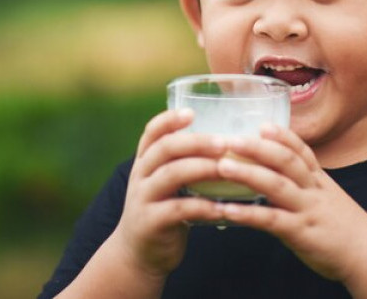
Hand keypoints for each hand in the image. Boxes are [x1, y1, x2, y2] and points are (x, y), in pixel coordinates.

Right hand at [111, 109, 227, 280]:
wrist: (138, 254)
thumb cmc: (163, 208)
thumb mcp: (165, 181)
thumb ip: (184, 162)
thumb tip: (228, 140)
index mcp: (145, 160)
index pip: (152, 131)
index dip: (170, 119)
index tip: (192, 112)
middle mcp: (140, 174)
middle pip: (165, 148)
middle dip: (196, 142)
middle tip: (224, 143)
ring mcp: (143, 198)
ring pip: (171, 175)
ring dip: (202, 169)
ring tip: (226, 169)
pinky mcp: (150, 223)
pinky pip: (178, 210)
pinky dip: (203, 207)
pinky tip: (222, 207)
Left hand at [214, 124, 366, 283]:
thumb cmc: (343, 227)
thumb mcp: (328, 197)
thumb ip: (305, 184)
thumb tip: (276, 175)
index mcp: (320, 179)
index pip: (301, 150)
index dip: (282, 135)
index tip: (261, 123)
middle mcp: (314, 189)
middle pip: (286, 160)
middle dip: (258, 147)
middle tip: (231, 139)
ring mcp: (308, 209)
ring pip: (278, 185)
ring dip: (248, 173)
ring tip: (222, 166)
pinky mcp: (302, 233)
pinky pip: (272, 220)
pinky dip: (249, 214)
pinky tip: (227, 210)